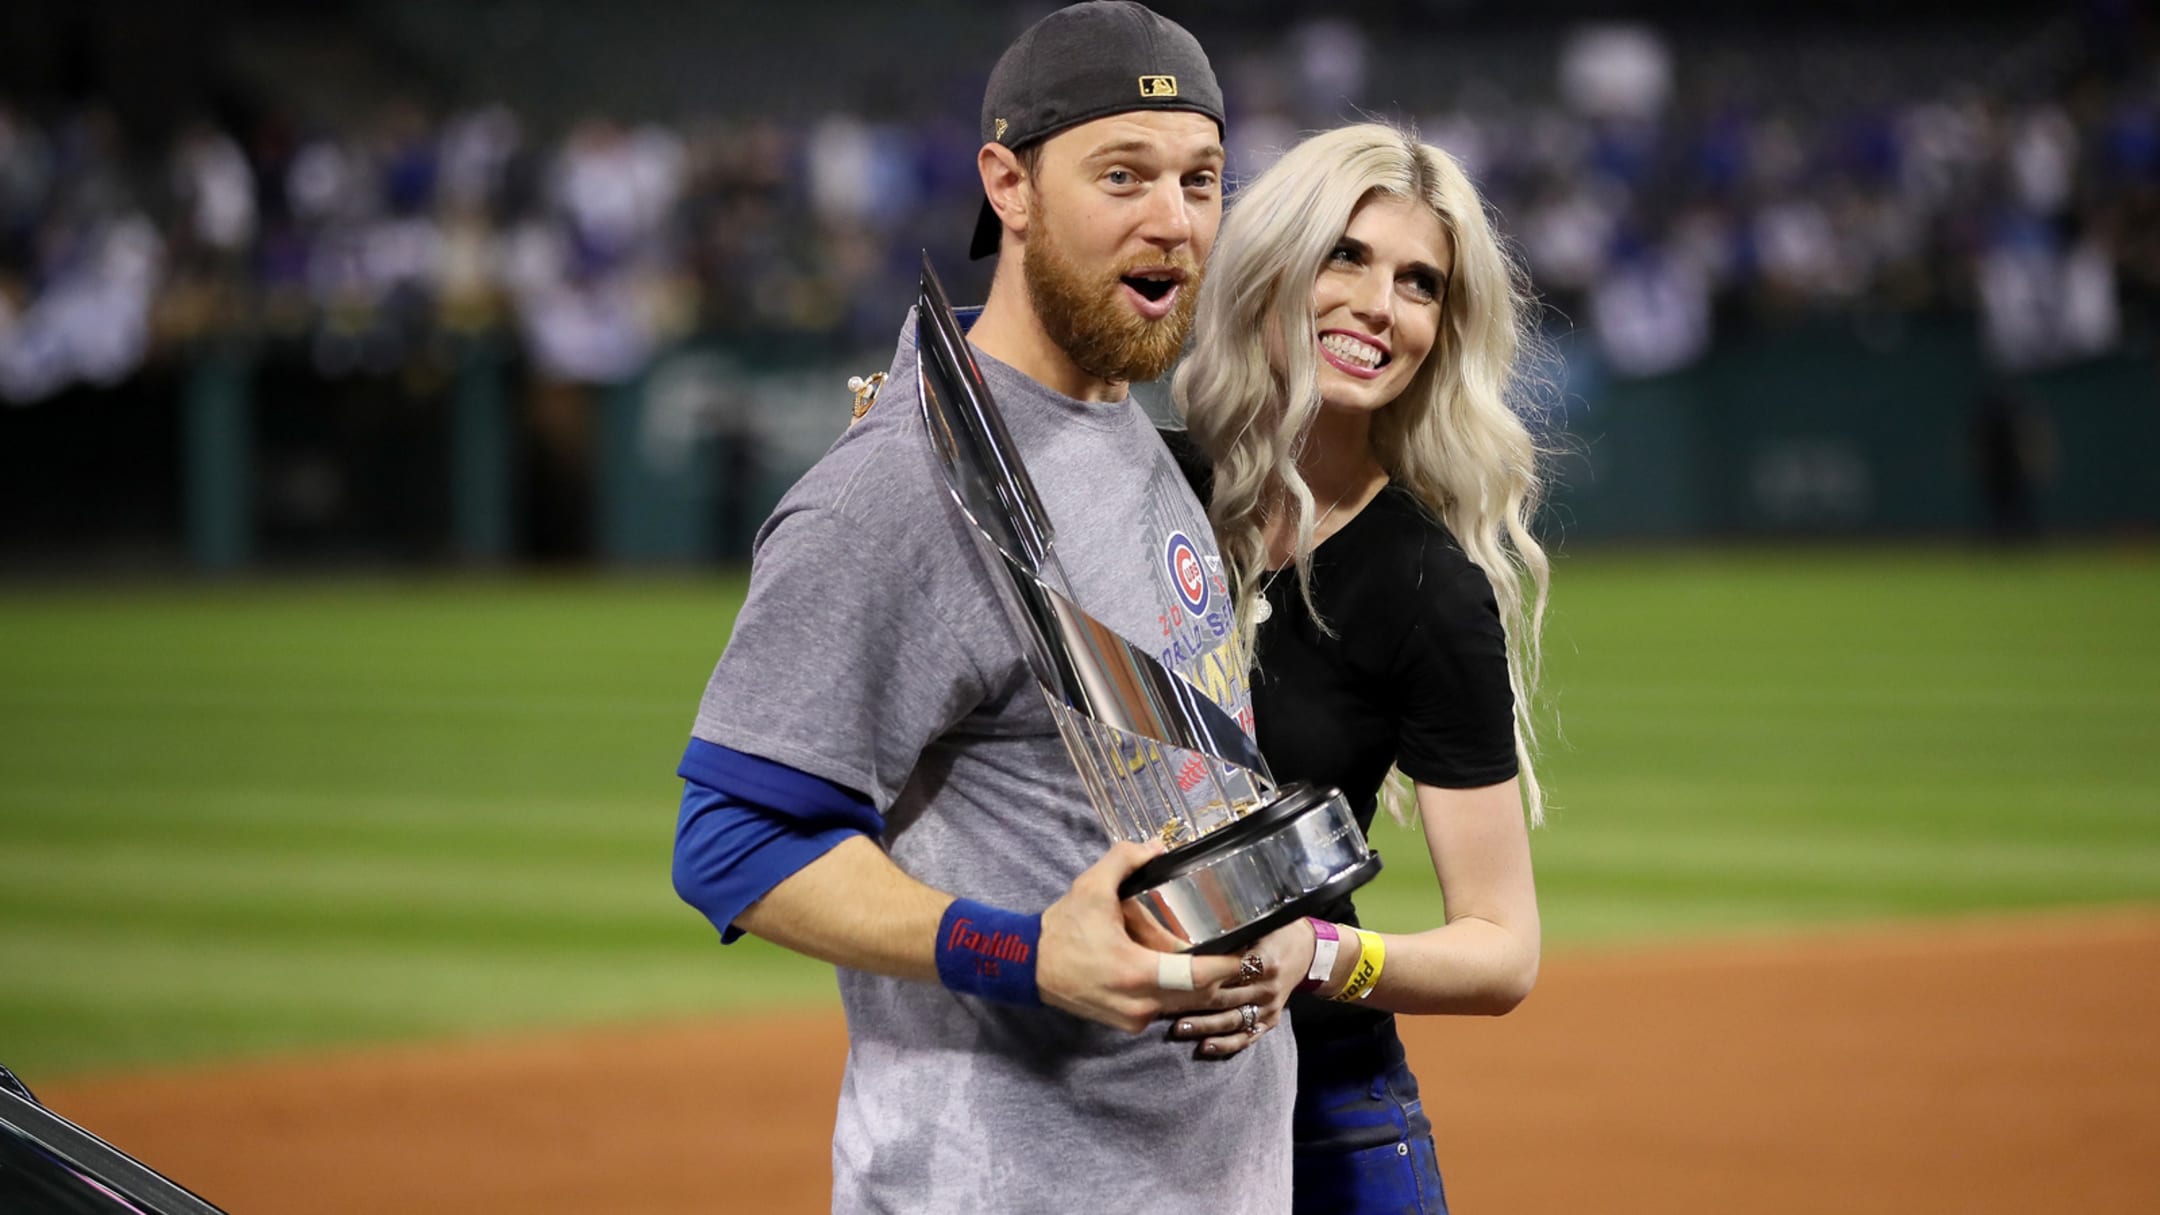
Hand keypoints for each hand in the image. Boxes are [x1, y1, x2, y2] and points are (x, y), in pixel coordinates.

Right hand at [1036, 841, 1249, 1033]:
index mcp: (1137, 972)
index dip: (1228, 965)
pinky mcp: (1126, 1024)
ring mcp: (1133, 1018)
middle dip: (1221, 976)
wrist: (1028, 966)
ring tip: (1216, 961)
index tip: (1247, 949)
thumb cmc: (1062, 928)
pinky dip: (1177, 994)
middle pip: (1199, 995)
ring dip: (1200, 987)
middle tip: (1237, 951)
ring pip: (1183, 1006)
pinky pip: (1165, 1010)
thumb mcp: (1091, 886)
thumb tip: (1157, 845)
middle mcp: (1140, 1003)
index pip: (1198, 976)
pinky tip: (1182, 973)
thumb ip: (1126, 859)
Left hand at [1164, 916, 1315, 1059]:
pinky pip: (1248, 1036)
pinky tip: (1206, 1047)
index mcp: (1265, 961)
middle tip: (1169, 1011)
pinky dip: (1227, 1044)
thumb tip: (1197, 936)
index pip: (1230, 973)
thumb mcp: (1260, 926)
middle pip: (1228, 1000)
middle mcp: (1268, 987)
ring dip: (1207, 1027)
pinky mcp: (1270, 1020)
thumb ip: (1234, 936)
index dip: (1205, 979)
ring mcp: (1270, 1006)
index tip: (1180, 982)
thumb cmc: (1277, 934)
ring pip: (1235, 1021)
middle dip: (1198, 1008)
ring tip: (1181, 1030)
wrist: (1307, 952)